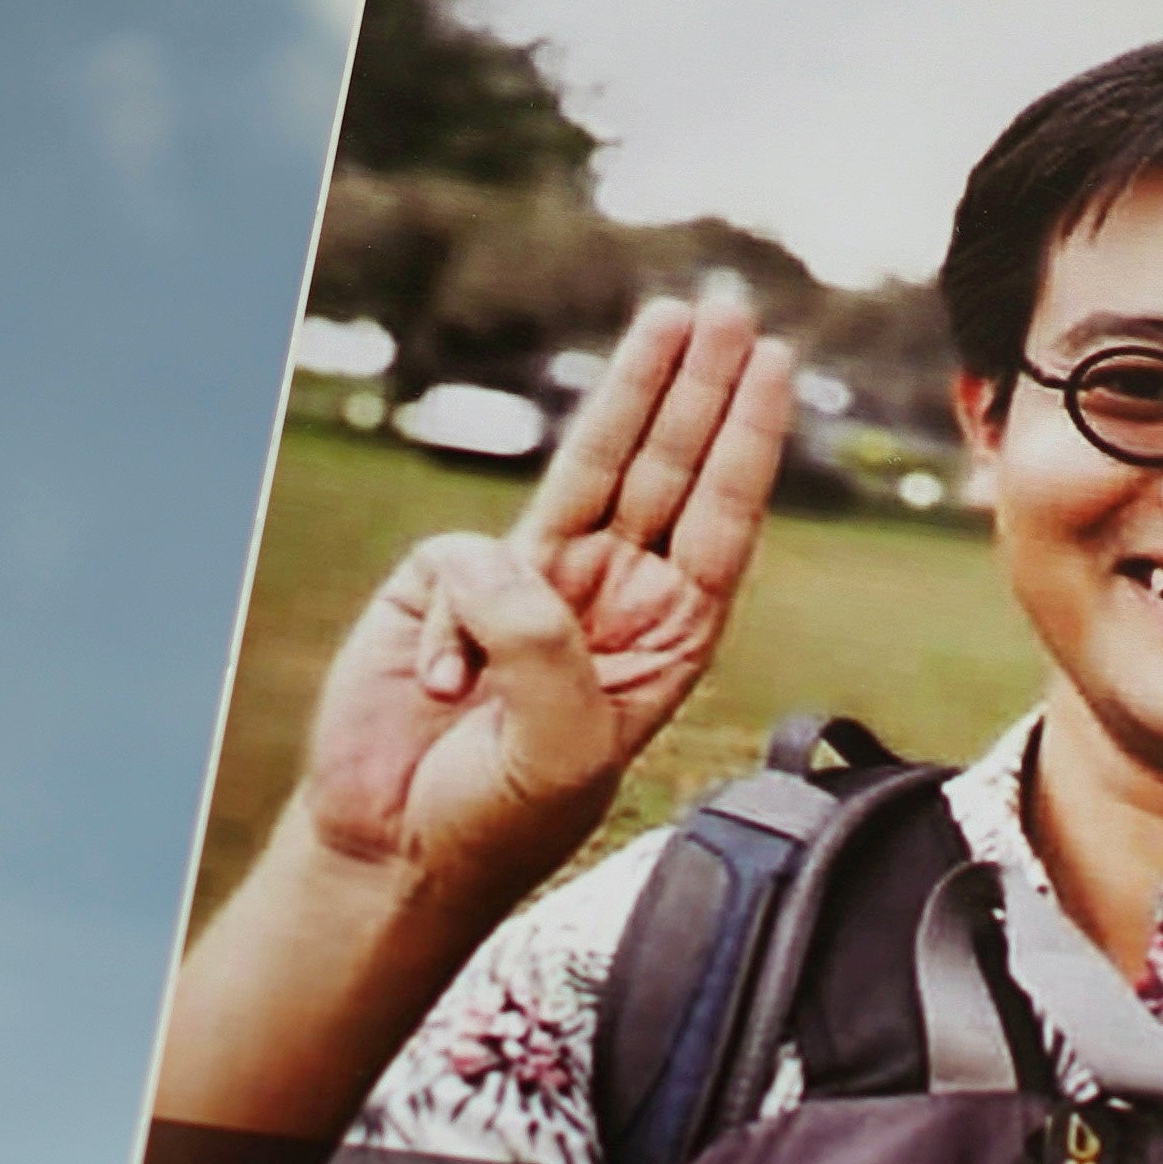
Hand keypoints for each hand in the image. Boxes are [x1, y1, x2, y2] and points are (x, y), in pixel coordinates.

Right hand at [293, 289, 799, 918]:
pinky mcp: (447, 585)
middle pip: (666, 471)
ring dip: (634, 391)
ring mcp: (528, 583)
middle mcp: (607, 597)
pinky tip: (442, 688)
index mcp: (662, 639)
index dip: (743, 442)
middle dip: (698, 389)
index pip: (717, 523)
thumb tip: (504, 558)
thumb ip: (545, 648)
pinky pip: (460, 564)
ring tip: (673, 317)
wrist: (391, 850)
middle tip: (730, 312)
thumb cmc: (495, 818)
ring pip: (590, 467)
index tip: (770, 368)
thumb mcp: (556, 748)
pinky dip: (453, 626)